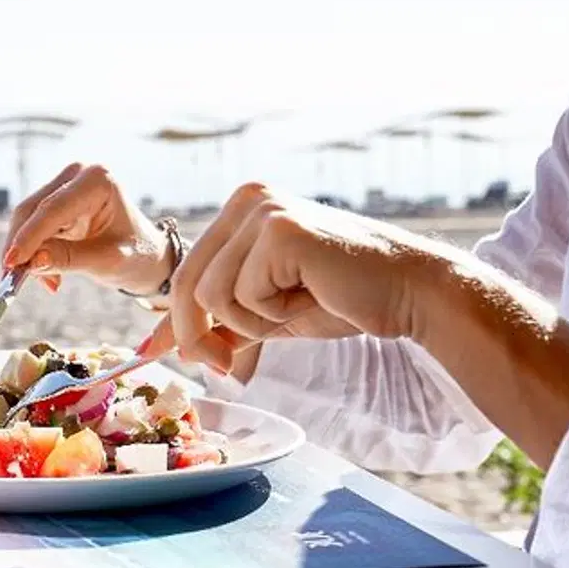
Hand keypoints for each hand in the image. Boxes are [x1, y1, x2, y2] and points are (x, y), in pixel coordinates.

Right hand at [1, 164, 172, 293]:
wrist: (146, 255)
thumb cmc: (136, 255)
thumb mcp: (107, 261)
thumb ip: (69, 259)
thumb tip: (32, 262)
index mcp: (98, 179)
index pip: (53, 208)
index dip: (29, 236)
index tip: (11, 263)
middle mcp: (77, 175)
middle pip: (32, 210)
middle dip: (21, 246)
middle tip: (12, 279)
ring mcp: (64, 186)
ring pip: (26, 220)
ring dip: (26, 253)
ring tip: (46, 282)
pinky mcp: (55, 202)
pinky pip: (31, 228)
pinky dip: (33, 253)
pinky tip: (49, 276)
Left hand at [144, 183, 436, 371]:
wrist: (409, 293)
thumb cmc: (343, 299)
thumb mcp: (266, 313)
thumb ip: (218, 323)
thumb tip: (159, 345)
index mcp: (241, 210)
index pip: (186, 271)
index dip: (178, 321)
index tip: (169, 354)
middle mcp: (246, 199)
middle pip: (186, 283)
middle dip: (197, 335)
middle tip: (221, 367)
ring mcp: (262, 210)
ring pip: (212, 295)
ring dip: (251, 323)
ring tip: (295, 308)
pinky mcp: (278, 231)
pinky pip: (243, 296)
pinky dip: (274, 315)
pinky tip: (312, 296)